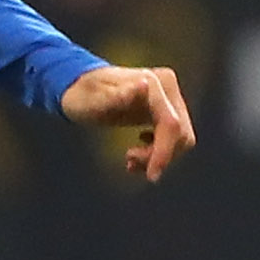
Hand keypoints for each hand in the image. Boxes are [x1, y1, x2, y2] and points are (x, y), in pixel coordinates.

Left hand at [60, 63, 193, 179]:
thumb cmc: (82, 95)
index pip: (171, 124)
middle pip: (181, 134)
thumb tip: (144, 84)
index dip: (164, 152)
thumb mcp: (93, 101)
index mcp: (154, 83)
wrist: (79, 87)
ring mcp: (169, 97)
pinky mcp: (166, 108)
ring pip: (181, 138)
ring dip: (158, 155)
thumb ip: (116, 96)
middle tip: (129, 161)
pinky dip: (159, 150)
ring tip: (129, 160)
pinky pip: (174, 136)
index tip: (152, 176)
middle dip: (158, 155)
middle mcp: (167, 86)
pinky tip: (136, 154)